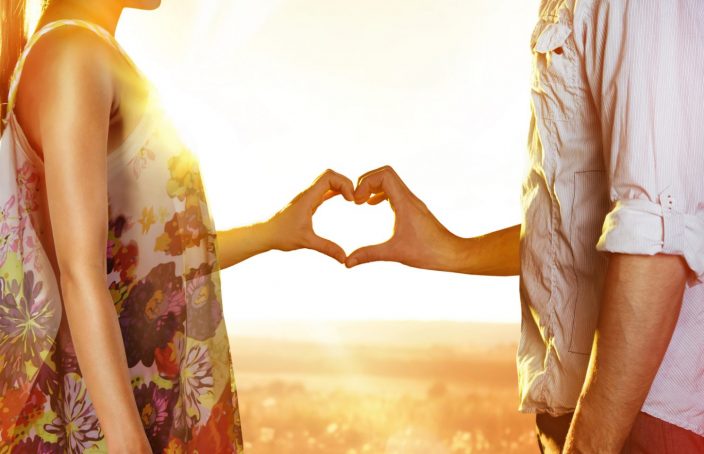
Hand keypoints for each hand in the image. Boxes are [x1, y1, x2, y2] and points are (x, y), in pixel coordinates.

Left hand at [265, 169, 354, 262]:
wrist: (266, 234)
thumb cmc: (282, 235)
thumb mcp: (306, 242)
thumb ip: (327, 248)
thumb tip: (344, 258)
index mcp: (308, 198)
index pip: (328, 177)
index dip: (344, 184)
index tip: (350, 200)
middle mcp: (308, 193)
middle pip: (330, 175)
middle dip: (345, 183)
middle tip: (354, 199)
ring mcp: (308, 197)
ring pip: (328, 181)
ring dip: (342, 186)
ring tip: (352, 200)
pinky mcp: (309, 202)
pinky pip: (325, 190)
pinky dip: (337, 191)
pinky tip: (344, 200)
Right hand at [345, 166, 461, 269]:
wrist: (453, 254)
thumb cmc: (428, 253)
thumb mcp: (395, 253)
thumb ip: (369, 255)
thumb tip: (347, 263)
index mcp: (405, 203)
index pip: (384, 175)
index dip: (366, 182)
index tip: (356, 201)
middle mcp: (409, 198)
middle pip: (385, 173)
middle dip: (366, 181)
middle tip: (356, 200)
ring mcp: (412, 202)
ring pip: (390, 181)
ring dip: (373, 186)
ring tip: (361, 202)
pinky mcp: (413, 208)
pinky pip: (394, 191)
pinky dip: (380, 193)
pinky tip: (372, 206)